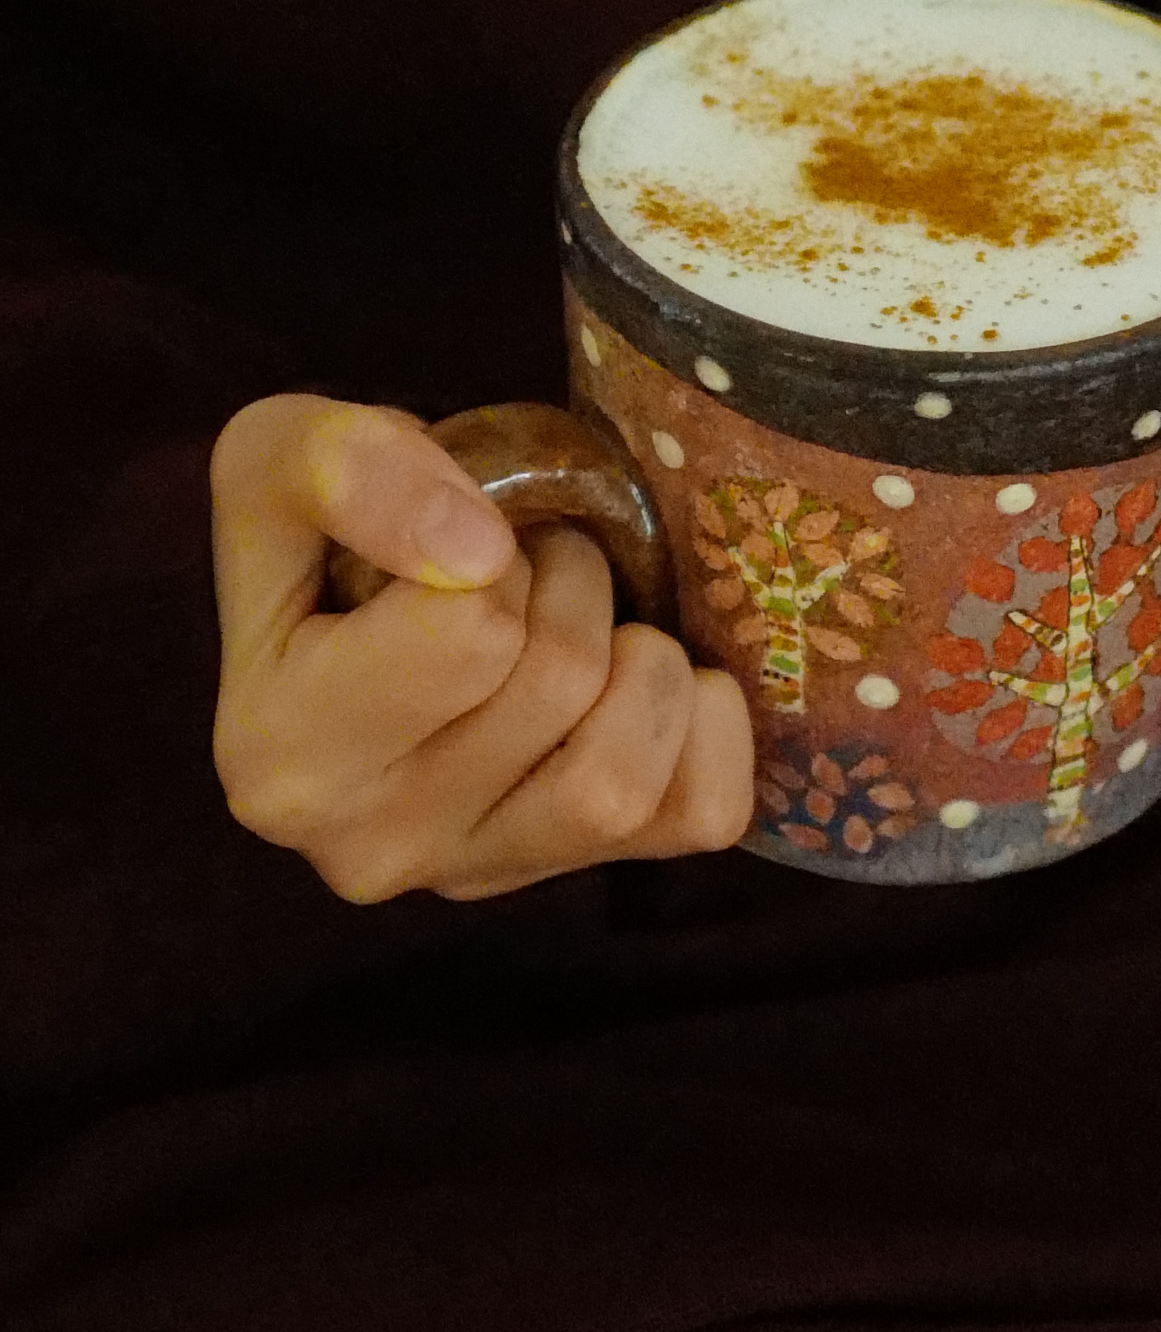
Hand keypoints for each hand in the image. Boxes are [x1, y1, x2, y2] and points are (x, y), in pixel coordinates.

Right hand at [209, 395, 753, 900]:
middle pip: (559, 683)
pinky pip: (705, 810)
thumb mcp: (283, 453)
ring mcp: (478, 877)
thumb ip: (350, 471)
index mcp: (283, 751)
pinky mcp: (585, 878)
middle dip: (571, 584)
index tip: (461, 544)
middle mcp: (367, 847)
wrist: (356, 623)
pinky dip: (705, 725)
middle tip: (532, 564)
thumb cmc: (325, 535)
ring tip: (590, 624)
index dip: (494, 555)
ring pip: (623, 774)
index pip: (470, 631)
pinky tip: (644, 683)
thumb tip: (476, 548)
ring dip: (640, 658)